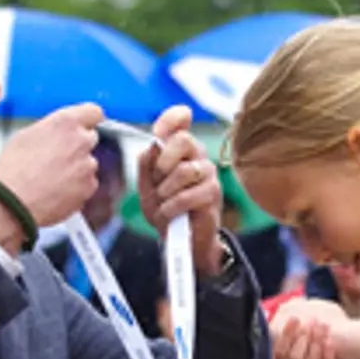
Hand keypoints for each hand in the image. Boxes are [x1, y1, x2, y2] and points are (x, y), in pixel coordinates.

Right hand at [0, 103, 104, 228]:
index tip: (85, 125)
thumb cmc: (12, 169)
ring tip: (51, 179)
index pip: (94, 112)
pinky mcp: (89, 187)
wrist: (12, 202)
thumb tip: (57, 133)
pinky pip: (87, 184)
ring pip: (88, 163)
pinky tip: (56, 191)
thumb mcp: (25, 136)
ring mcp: (88, 165)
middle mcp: (81, 141)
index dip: (88, 120)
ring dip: (76, 169)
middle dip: (78, 146)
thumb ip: (50, 130)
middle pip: (90, 138)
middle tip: (58, 158)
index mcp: (65, 122)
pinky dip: (76, 188)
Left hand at [137, 106, 223, 276]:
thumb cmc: (166, 209)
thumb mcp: (147, 186)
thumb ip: (146, 164)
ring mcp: (208, 175)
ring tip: (162, 204)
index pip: (181, 122)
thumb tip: (152, 146)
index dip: (172, 118)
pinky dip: (171, 208)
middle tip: (157, 179)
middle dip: (164, 160)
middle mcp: (198, 157)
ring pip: (184, 171)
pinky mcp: (213, 195)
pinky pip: (187, 196)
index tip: (158, 130)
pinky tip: (169, 215)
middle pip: (184, 140)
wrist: (181, 240)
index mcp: (181, 150)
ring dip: (165, 191)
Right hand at [271, 300, 349, 358]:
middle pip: (294, 358)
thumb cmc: (325, 334)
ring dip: (316, 343)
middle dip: (302, 338)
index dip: (286, 335)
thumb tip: (286, 306)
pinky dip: (328, 354)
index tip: (295, 318)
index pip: (280, 352)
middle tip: (311, 320)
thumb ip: (297, 320)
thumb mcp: (309, 327)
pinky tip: (330, 341)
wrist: (352, 348)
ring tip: (322, 326)